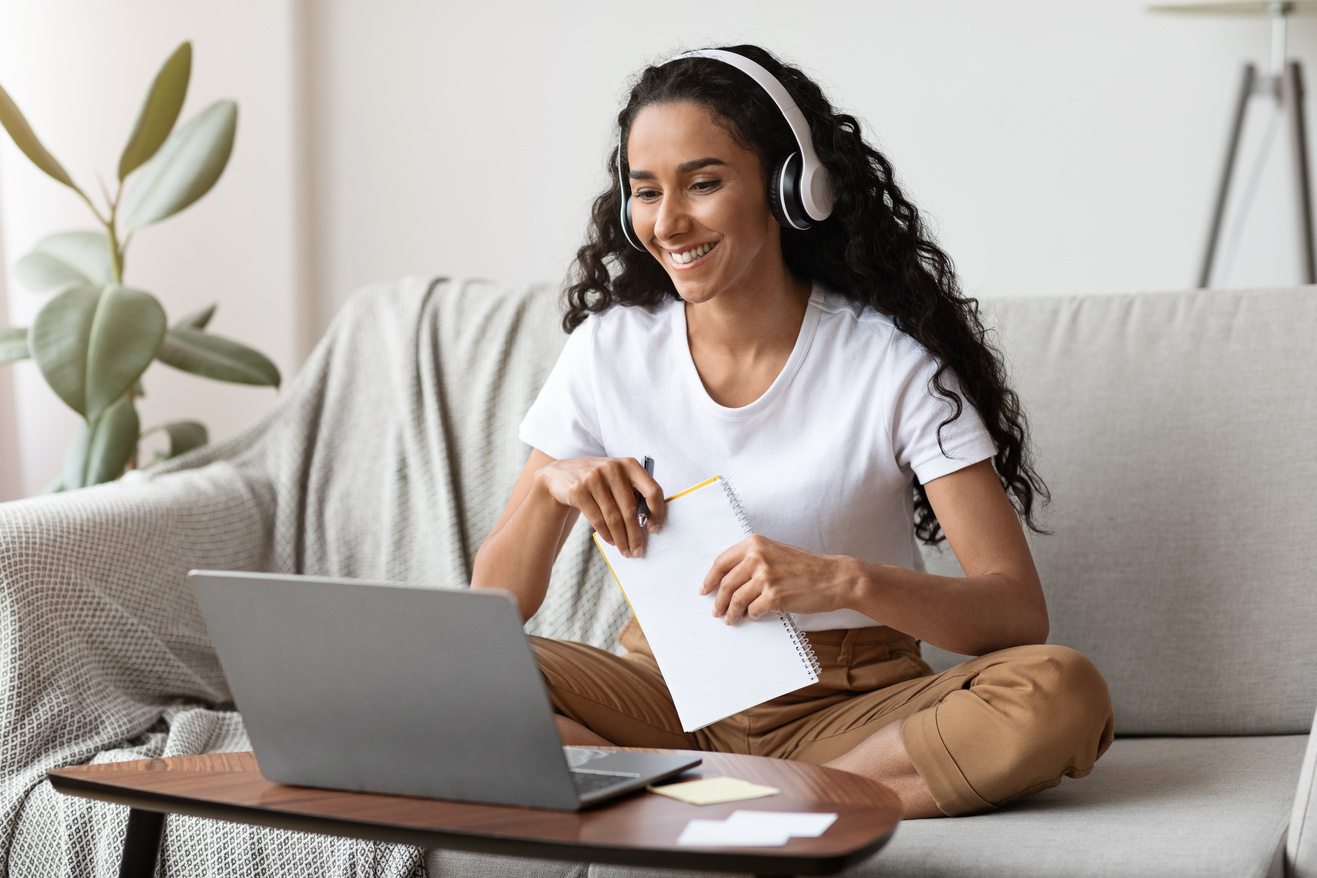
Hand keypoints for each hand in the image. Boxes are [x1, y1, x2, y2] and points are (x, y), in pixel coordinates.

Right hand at [535, 457, 664, 558]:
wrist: (560, 474)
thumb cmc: (599, 481)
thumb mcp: (617, 478)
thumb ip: (633, 494)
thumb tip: (647, 525)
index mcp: (630, 465)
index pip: (652, 490)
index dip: (657, 512)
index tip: (654, 529)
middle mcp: (613, 468)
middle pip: (631, 510)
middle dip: (636, 535)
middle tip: (639, 552)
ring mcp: (594, 478)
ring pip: (613, 517)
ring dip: (621, 539)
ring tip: (626, 551)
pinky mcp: (578, 490)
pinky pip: (597, 519)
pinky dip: (606, 534)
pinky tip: (611, 542)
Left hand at [701, 535, 851, 623]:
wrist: (833, 578)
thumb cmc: (805, 567)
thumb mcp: (776, 552)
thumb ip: (752, 559)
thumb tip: (727, 579)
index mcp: (755, 543)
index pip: (722, 562)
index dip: (710, 579)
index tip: (705, 590)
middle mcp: (757, 557)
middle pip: (726, 584)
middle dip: (718, 601)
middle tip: (716, 611)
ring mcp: (765, 577)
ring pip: (736, 600)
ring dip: (731, 613)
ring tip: (730, 619)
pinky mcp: (774, 596)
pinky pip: (752, 610)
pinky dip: (750, 616)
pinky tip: (752, 617)